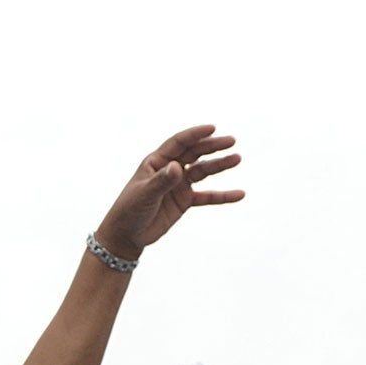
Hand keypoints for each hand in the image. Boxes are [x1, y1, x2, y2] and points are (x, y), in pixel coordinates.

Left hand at [93, 125, 244, 260]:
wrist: (126, 236)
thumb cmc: (129, 211)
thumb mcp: (144, 195)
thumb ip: (161, 182)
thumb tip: (177, 167)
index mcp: (156, 162)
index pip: (178, 143)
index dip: (195, 135)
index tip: (212, 128)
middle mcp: (170, 170)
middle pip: (194, 154)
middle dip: (212, 146)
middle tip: (231, 141)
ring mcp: (178, 185)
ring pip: (203, 171)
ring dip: (220, 165)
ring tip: (237, 158)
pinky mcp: (184, 201)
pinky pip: (207, 197)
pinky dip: (222, 196)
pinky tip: (239, 194)